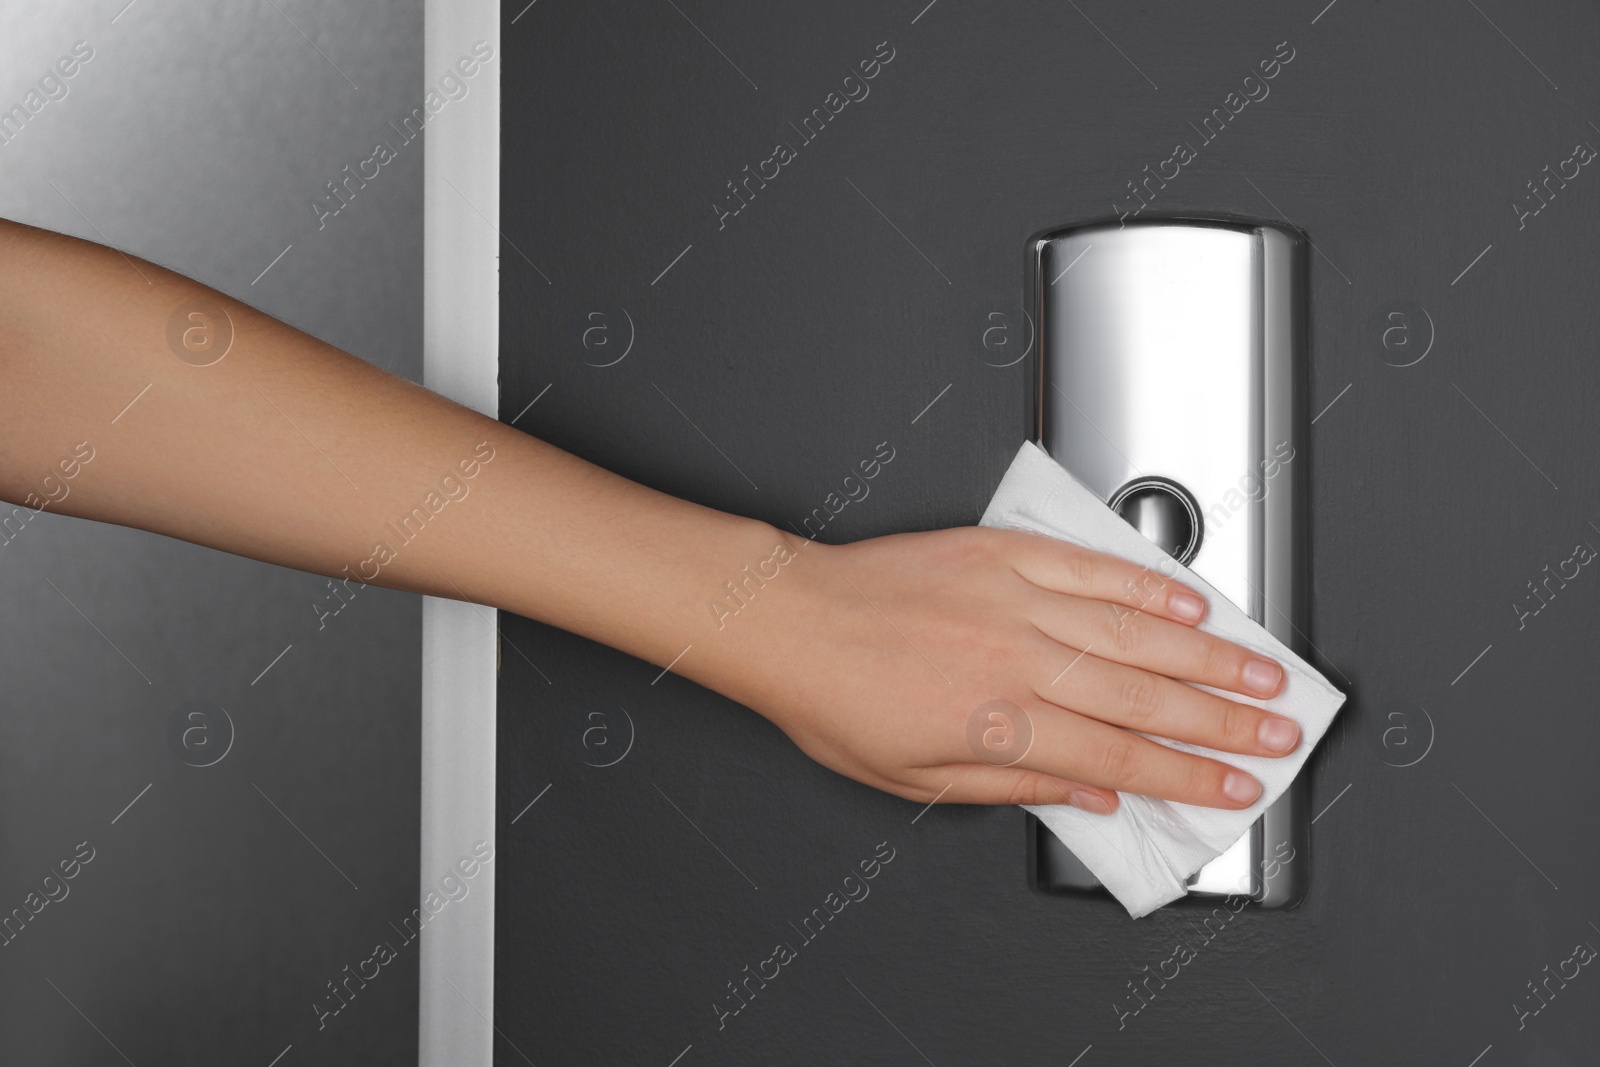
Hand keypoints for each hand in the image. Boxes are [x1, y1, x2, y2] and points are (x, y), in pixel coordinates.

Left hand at [704, 525, 1296, 814]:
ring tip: (1263, 671)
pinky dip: (1144, 585)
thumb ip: (1014, 788)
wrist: (789, 619)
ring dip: (1207, 655)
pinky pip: (1089, 568)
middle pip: (1146, 697)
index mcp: (1000, 723)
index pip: (1121, 758)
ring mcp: (1014, 600)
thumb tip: (1091, 797)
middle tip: (1279, 733)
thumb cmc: (838, 701)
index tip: (1237, 787)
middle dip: (1224, 721)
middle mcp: (1017, 659)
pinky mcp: (1000, 553)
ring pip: (1133, 632)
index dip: (1189, 777)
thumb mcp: (917, 779)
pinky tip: (1187, 602)